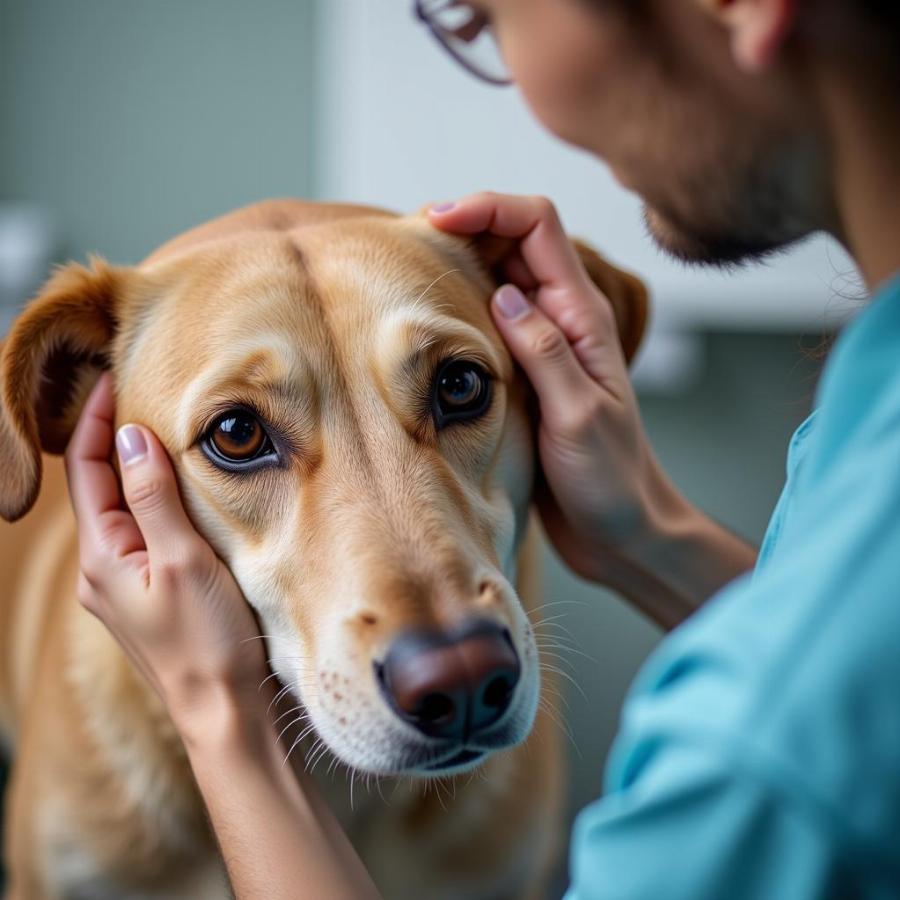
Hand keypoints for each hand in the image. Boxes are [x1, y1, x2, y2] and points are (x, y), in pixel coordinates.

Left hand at [65, 374, 268, 733]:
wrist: (222, 713)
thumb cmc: (206, 641)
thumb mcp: (183, 560)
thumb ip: (152, 498)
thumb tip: (130, 438)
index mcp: (102, 559)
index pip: (87, 472)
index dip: (98, 422)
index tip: (116, 379)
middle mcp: (101, 572)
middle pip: (97, 489)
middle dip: (111, 440)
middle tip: (137, 395)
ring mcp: (123, 587)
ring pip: (119, 512)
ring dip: (132, 470)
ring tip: (157, 432)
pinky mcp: (148, 598)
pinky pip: (139, 535)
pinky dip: (150, 502)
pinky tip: (174, 494)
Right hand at [429, 193, 668, 583]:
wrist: (621, 528)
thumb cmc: (611, 478)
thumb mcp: (578, 414)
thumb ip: (543, 351)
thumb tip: (504, 293)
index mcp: (583, 318)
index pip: (538, 227)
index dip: (490, 207)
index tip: (438, 220)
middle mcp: (563, 320)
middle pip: (514, 241)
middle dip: (465, 226)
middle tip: (408, 241)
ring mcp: (543, 346)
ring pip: (498, 278)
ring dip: (459, 264)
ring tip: (409, 270)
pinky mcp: (525, 374)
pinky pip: (489, 323)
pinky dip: (460, 308)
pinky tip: (431, 320)